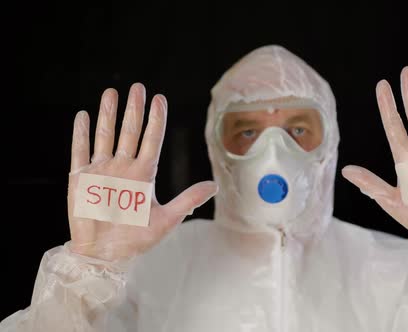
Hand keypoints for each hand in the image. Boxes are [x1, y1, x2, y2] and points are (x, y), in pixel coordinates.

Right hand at [67, 83, 217, 261]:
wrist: (105, 255)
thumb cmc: (135, 239)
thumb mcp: (167, 219)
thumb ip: (189, 200)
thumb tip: (215, 186)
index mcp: (143, 174)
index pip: (151, 140)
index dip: (156, 119)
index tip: (159, 98)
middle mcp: (123, 167)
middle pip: (129, 132)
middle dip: (133, 110)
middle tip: (137, 88)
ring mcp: (102, 171)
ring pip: (105, 136)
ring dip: (107, 115)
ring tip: (111, 92)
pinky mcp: (81, 179)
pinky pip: (80, 152)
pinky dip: (81, 135)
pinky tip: (83, 116)